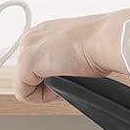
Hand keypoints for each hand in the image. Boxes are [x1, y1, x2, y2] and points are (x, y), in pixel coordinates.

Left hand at [14, 7, 129, 102]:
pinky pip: (24, 94)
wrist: (105, 40)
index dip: (53, 77)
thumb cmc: (101, 46)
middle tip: (70, 77)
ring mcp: (27, 48)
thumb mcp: (78, 51)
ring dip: (47, 90)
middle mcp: (32, 37)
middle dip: (48, 84)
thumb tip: (65, 75)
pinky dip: (43, 97)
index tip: (69, 74)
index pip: (37, 65)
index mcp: (44, 33)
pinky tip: (61, 83)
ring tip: (68, 78)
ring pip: (26, 85)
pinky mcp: (26, 63)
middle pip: (28, 76)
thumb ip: (63, 60)